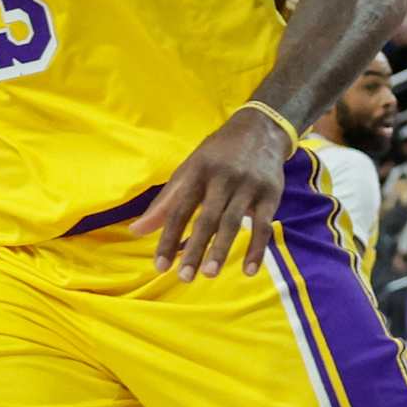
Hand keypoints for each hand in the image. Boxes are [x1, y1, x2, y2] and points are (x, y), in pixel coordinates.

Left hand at [131, 109, 287, 279]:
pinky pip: (264, 226)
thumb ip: (165, 203)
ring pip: (233, 222)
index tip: (160, 266)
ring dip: (221, 250)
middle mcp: (223, 177)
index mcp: (198, 171)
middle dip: (194, 249)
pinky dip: (257, 249)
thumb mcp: (189, 170)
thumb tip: (136, 231)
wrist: (261, 128)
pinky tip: (249, 271)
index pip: (180, 209)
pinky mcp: (271, 194)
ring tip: (209, 274)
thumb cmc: (217, 154)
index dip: (169, 238)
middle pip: (206, 218)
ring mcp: (248, 186)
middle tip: (184, 277)